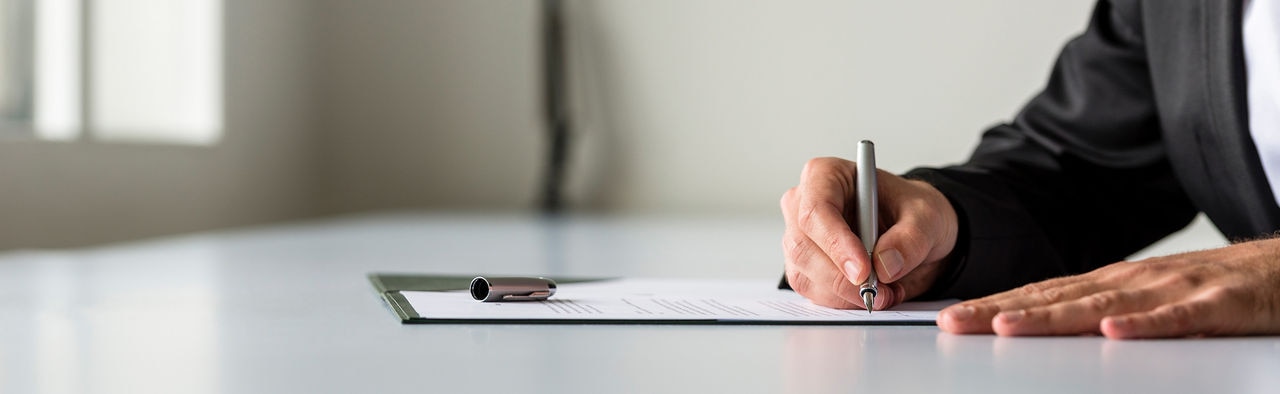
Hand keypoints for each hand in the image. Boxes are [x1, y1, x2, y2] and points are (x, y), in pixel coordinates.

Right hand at [780, 157, 958, 309]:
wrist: (915, 235)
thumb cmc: (912, 212)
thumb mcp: (928, 217)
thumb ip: (911, 239)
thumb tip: (885, 264)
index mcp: (827, 176)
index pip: (816, 209)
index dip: (835, 242)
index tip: (863, 270)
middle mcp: (803, 205)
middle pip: (803, 247)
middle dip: (841, 277)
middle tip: (879, 291)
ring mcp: (800, 238)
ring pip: (804, 275)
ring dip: (845, 294)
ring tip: (885, 292)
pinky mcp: (804, 268)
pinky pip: (813, 292)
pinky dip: (843, 301)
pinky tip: (870, 294)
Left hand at [938, 238, 1279, 338]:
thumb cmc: (1211, 288)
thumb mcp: (1143, 300)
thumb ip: (1096, 312)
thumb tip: (1039, 325)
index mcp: (1111, 283)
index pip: (1040, 294)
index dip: (992, 306)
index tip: (949, 320)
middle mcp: (1131, 281)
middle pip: (1055, 298)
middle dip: (1000, 311)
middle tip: (954, 324)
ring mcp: (1170, 290)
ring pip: (1102, 306)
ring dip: (1053, 316)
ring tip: (1008, 326)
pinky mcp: (1215, 304)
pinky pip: (1176, 318)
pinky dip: (1144, 324)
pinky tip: (1115, 332)